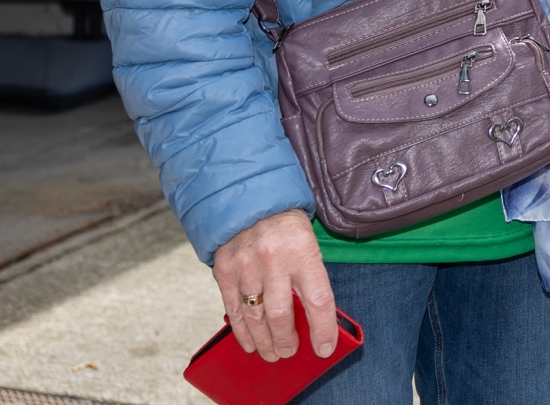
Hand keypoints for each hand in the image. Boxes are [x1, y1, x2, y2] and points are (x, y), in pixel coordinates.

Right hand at [211, 210, 336, 362]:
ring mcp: (247, 265)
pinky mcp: (225, 269)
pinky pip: (233, 308)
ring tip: (272, 354)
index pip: (319, 300)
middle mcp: (275, 259)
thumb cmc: (287, 225)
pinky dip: (241, 331)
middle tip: (289, 352)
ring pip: (255, 317)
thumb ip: (310, 276)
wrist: (251, 195)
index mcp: (303, 251)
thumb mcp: (308, 242)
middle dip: (287, 341)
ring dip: (264, 341)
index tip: (324, 349)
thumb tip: (314, 320)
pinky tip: (249, 344)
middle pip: (282, 315)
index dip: (323, 330)